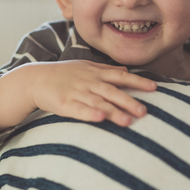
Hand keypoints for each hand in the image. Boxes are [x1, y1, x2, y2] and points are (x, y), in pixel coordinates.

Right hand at [28, 61, 156, 125]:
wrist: (35, 79)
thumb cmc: (63, 74)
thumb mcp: (86, 67)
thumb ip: (106, 70)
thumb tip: (126, 70)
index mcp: (96, 73)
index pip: (122, 77)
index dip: (138, 82)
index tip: (155, 87)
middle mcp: (89, 82)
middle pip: (113, 92)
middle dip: (129, 101)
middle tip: (145, 111)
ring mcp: (77, 93)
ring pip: (99, 103)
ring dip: (113, 112)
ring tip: (128, 122)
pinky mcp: (64, 104)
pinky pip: (79, 110)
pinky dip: (89, 114)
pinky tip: (99, 119)